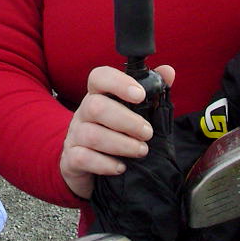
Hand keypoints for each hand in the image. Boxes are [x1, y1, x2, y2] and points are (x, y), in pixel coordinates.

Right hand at [59, 64, 175, 199]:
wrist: (88, 169)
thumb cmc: (115, 134)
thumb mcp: (133, 113)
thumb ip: (151, 93)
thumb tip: (168, 72)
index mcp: (98, 96)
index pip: (99, 77)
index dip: (118, 82)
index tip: (140, 95)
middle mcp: (83, 112)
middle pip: (96, 106)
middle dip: (126, 120)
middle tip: (147, 132)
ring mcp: (75, 135)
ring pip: (91, 135)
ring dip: (121, 144)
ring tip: (141, 150)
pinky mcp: (71, 159)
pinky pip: (83, 158)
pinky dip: (105, 164)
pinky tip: (121, 167)